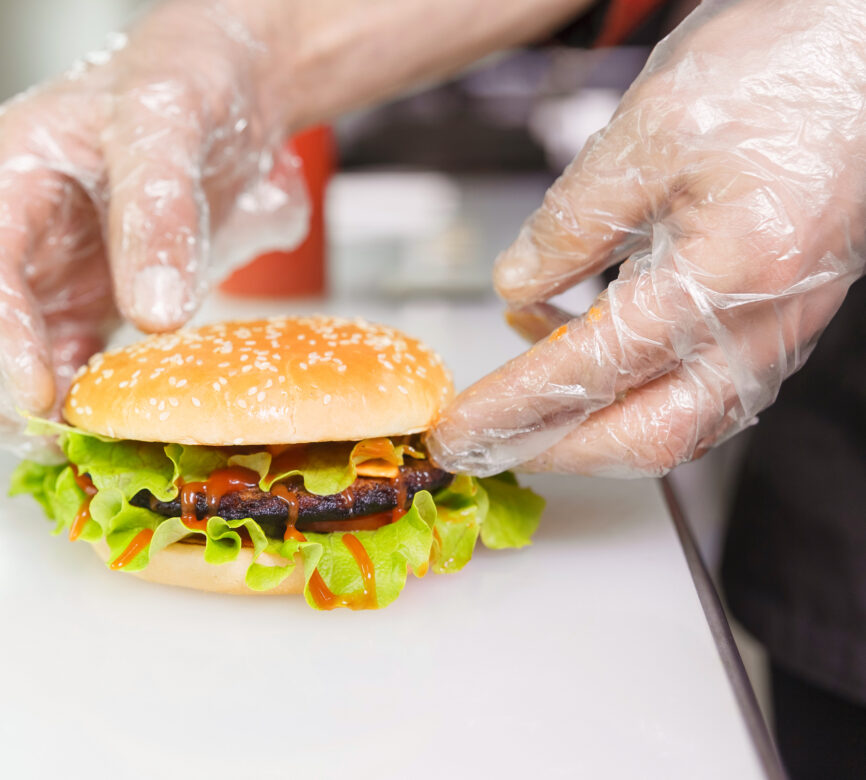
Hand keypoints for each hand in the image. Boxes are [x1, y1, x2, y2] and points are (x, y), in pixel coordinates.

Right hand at [0, 1, 308, 448]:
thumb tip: (155, 312)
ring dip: (33, 410)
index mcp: (9, 175)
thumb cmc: (181, 85)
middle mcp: (11, 233)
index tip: (36, 390)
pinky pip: (60, 366)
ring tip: (82, 448)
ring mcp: (42, 276)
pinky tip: (106, 425)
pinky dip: (74, 403)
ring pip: (4, 359)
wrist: (218, 92)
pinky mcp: (77, 307)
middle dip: (2, 390)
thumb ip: (159, 213)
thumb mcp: (169, 126)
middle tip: (57, 442)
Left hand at [429, 0, 865, 477]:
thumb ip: (574, 220)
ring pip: (677, 423)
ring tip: (518, 393)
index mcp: (732, 274)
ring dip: (589, 424)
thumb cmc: (787, 71)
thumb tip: (517, 285)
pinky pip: (701, 387)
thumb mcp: (652, 131)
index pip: (595, 370)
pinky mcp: (777, 320)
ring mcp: (779, 330)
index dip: (515, 407)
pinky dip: (629, 388)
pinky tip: (577, 343)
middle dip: (552, 448)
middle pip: (648, 435)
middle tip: (483, 440)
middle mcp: (766, 322)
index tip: (460, 430)